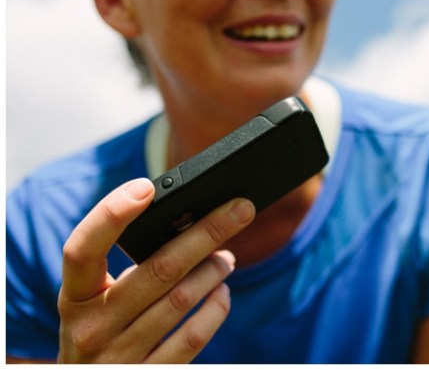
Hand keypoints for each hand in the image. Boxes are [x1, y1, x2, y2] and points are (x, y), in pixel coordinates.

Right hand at [57, 178, 255, 362]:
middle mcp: (90, 329)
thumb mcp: (97, 301)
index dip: (111, 214)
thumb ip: (130, 269)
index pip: (82, 248)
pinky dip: (214, 309)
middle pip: (158, 269)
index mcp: (75, 298)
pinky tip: (222, 293)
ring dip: (214, 270)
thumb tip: (192, 229)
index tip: (145, 187)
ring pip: (181, 299)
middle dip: (206, 232)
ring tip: (228, 256)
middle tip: (240, 208)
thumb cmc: (103, 330)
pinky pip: (191, 338)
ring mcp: (118, 358)